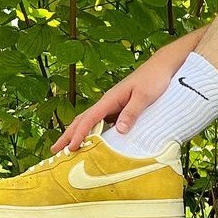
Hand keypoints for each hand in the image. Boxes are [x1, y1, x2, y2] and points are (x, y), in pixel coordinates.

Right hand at [52, 55, 172, 152]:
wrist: (162, 66)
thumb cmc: (154, 79)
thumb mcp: (144, 96)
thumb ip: (131, 112)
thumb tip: (119, 130)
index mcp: (110, 99)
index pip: (89, 118)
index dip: (78, 134)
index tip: (70, 148)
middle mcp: (107, 102)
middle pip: (82, 119)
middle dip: (68, 135)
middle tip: (55, 151)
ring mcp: (112, 105)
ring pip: (90, 121)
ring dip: (77, 134)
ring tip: (67, 149)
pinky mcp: (120, 109)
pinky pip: (102, 123)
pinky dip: (93, 133)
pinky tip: (92, 142)